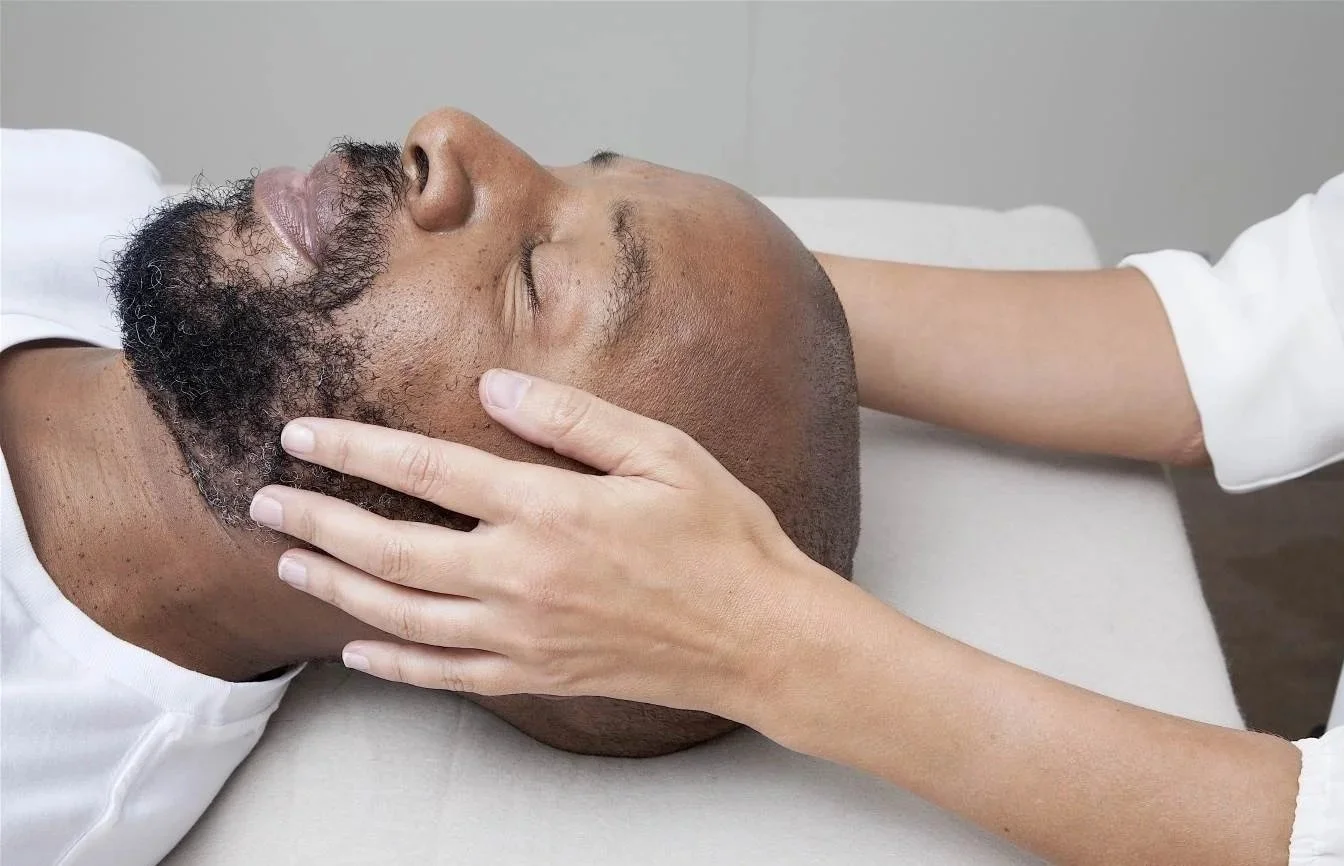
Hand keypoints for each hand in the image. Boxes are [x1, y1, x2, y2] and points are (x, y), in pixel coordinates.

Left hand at [250, 369, 832, 721]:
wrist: (760, 636)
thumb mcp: (661, 452)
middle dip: (318, 520)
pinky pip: (446, 675)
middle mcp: (521, 577)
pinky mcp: (538, 675)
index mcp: (549, 510)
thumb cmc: (722, 536)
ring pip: (403, 615)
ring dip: (336, 588)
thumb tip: (493, 387)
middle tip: (265, 500)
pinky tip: (357, 649)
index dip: (354, 450)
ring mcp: (523, 635)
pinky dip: (394, 663)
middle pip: (391, 549)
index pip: (426, 471)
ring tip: (290, 562)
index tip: (301, 434)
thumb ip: (571, 418)